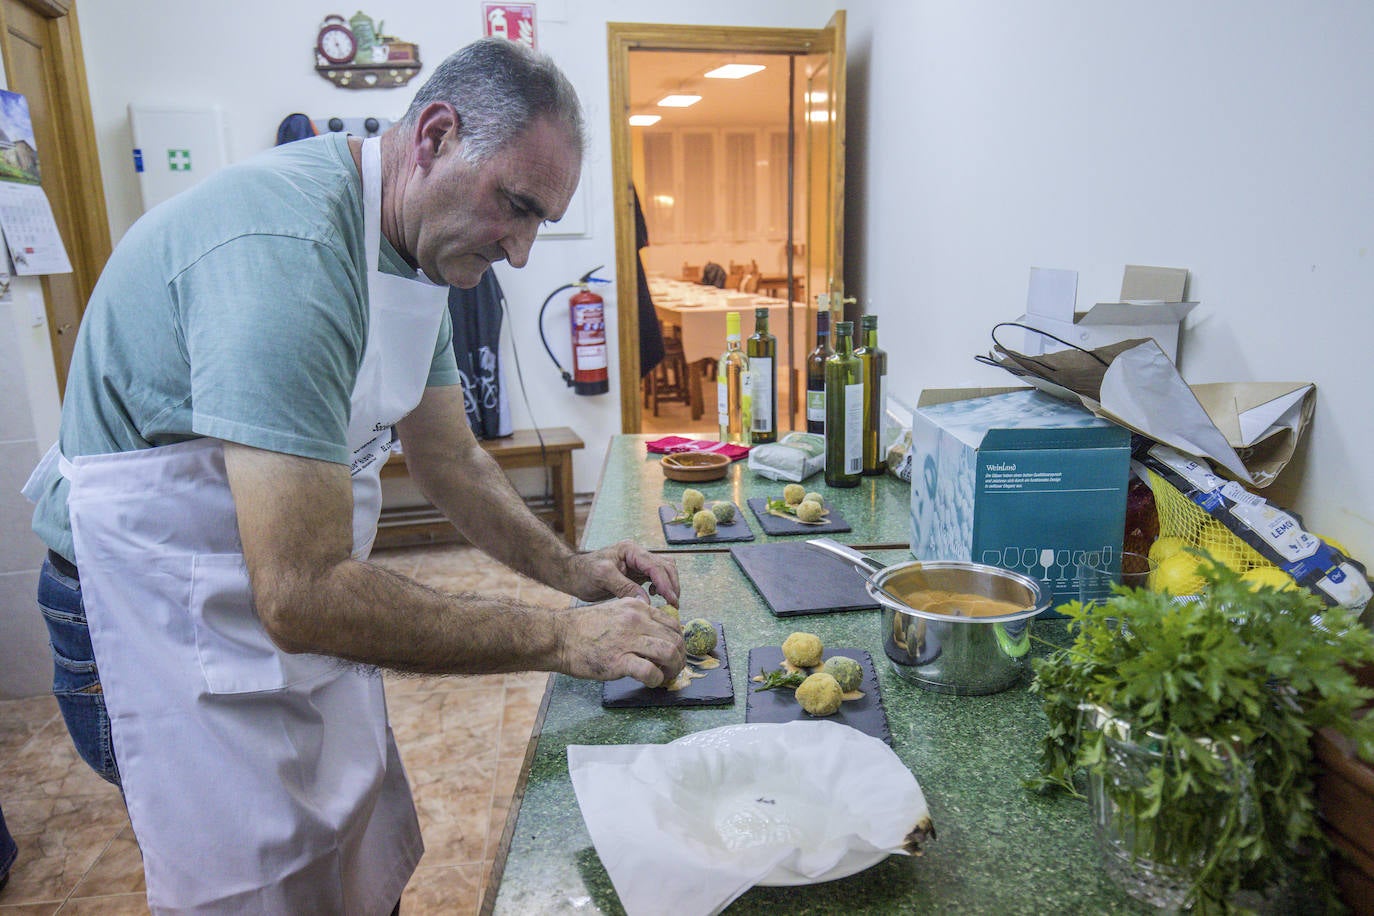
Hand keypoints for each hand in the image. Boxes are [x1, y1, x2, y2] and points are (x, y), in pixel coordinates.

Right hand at [554, 599, 684, 686]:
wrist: (560, 637)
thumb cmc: (584, 628)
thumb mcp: (616, 611)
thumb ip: (637, 618)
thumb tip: (656, 633)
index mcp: (638, 607)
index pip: (673, 624)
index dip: (678, 642)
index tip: (674, 654)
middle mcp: (637, 620)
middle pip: (675, 639)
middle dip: (680, 658)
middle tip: (674, 669)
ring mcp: (629, 639)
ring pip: (669, 653)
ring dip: (673, 669)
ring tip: (665, 677)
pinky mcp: (619, 660)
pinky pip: (650, 671)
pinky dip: (656, 680)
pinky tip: (651, 682)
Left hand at [566, 541, 679, 606]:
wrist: (572, 575)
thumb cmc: (584, 573)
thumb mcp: (602, 578)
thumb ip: (625, 588)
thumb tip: (646, 602)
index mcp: (630, 550)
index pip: (655, 565)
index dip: (666, 583)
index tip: (672, 600)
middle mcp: (637, 554)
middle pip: (665, 567)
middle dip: (672, 585)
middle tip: (674, 605)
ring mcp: (638, 563)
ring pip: (664, 571)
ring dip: (669, 586)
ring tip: (669, 602)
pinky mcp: (637, 574)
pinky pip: (657, 578)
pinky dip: (662, 587)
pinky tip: (655, 597)